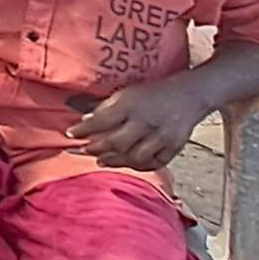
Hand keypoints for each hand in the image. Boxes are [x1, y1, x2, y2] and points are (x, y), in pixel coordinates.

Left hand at [67, 79, 206, 170]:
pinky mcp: (174, 148)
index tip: (70, 134)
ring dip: (115, 161)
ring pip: (134, 157)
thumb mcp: (127, 93)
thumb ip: (107, 107)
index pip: (102, 120)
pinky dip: (137, 166)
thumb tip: (85, 119)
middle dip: (97, 148)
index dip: (84, 129)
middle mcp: (146, 121)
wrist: (188, 95)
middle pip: (117, 143)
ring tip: (102, 160)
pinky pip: (153, 163)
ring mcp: (161, 136)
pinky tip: (126, 163)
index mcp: (131, 104)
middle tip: (85, 150)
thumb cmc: (152, 93)